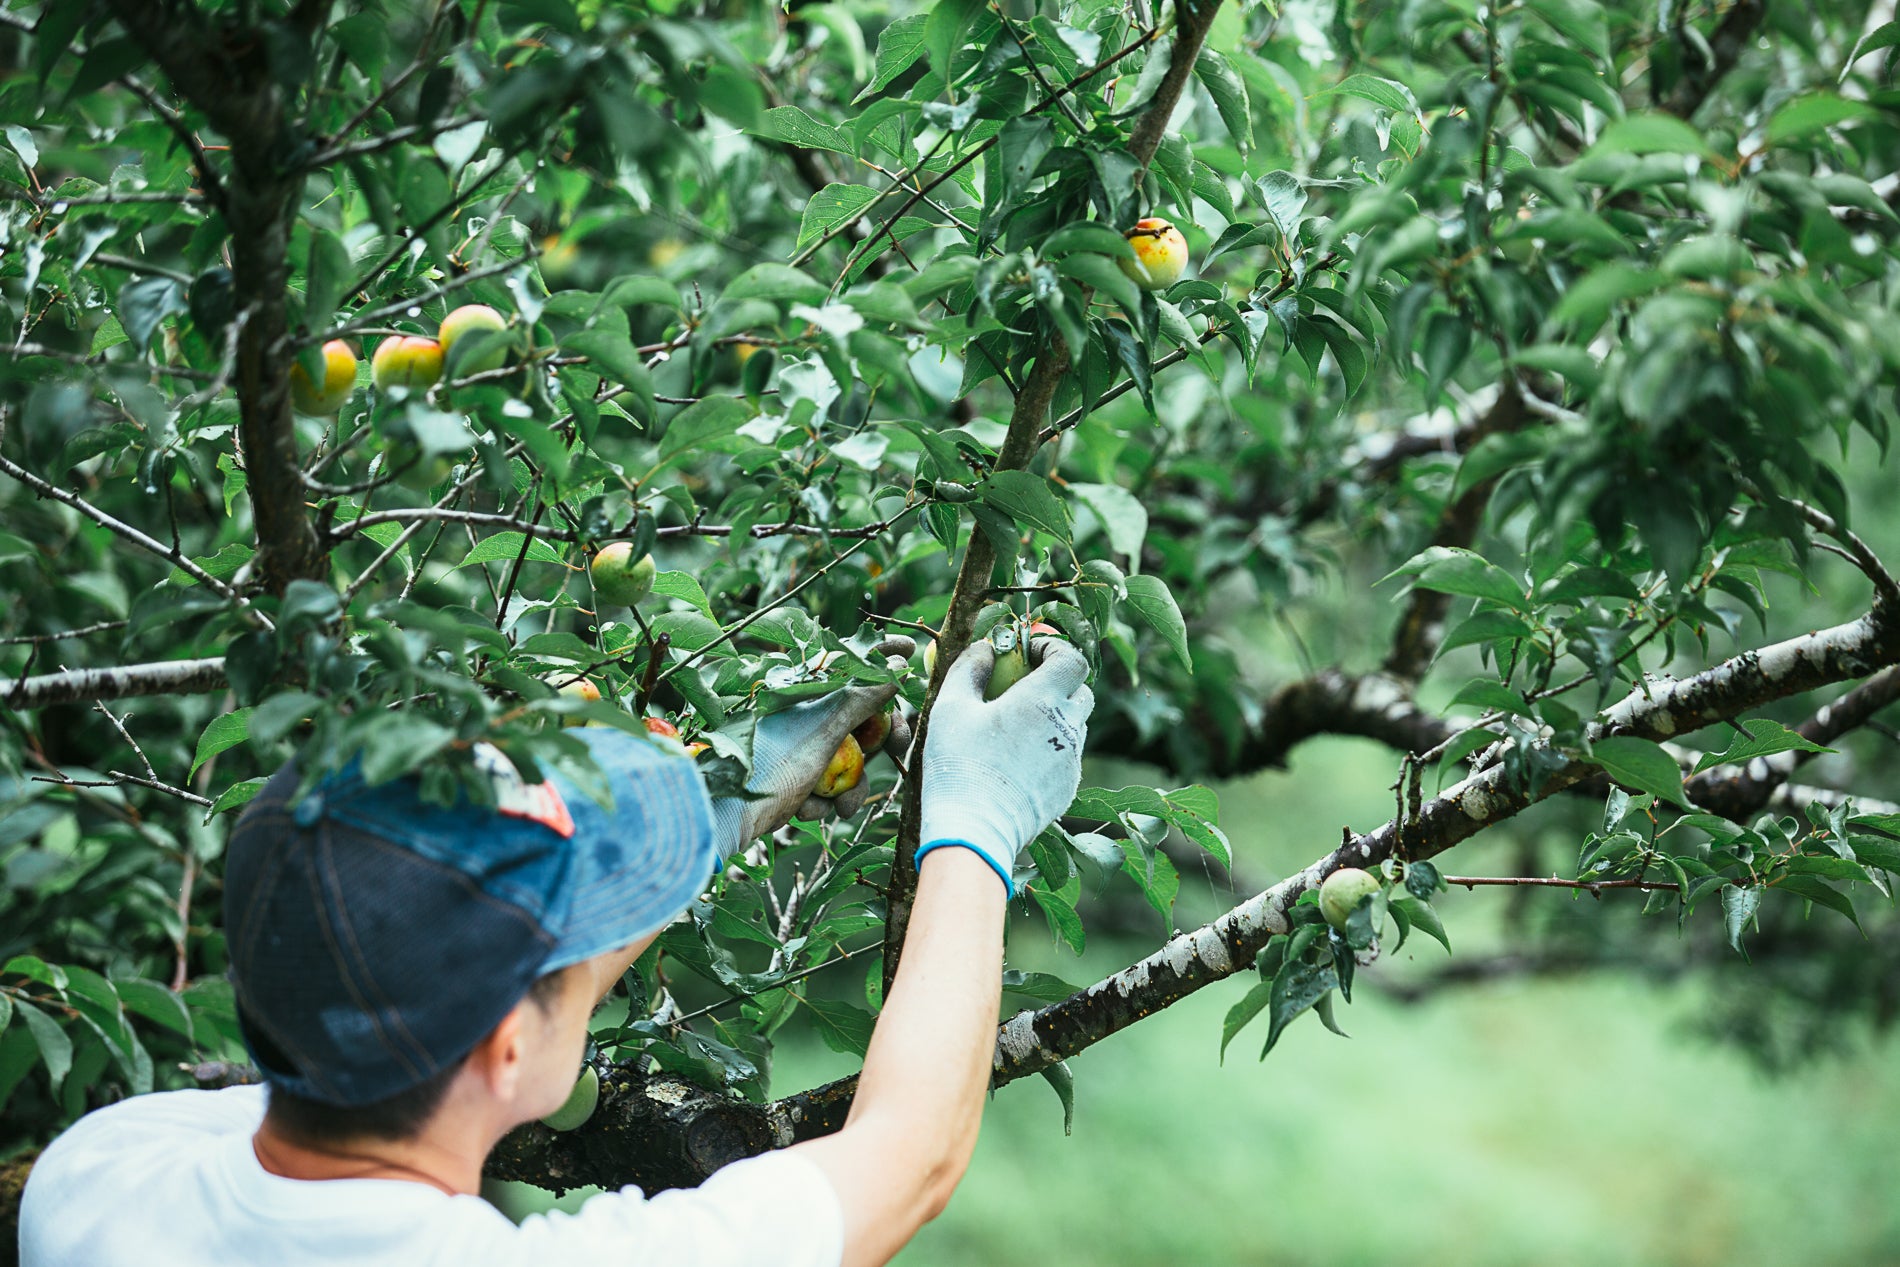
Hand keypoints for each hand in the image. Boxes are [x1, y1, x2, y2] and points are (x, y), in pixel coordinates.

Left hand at [710, 635, 914, 858]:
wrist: (725, 814)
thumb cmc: (770, 764)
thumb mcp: (823, 730)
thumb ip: (862, 699)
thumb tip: (897, 665)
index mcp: (806, 691)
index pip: (851, 660)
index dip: (882, 652)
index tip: (912, 649)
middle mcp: (806, 713)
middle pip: (862, 714)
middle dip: (883, 738)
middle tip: (898, 746)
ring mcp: (803, 744)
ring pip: (851, 757)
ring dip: (850, 787)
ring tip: (839, 807)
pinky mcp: (798, 775)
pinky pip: (828, 784)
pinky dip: (824, 802)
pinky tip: (806, 812)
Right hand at [916, 637, 1092, 893]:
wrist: (974, 832)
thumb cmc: (958, 766)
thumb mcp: (950, 708)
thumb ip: (969, 668)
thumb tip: (985, 649)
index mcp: (1042, 700)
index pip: (1072, 659)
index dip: (1054, 648)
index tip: (1027, 652)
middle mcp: (1066, 728)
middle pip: (1081, 690)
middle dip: (1058, 681)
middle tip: (1024, 685)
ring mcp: (1071, 761)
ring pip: (1076, 725)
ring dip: (1055, 715)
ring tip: (1017, 724)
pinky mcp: (1067, 788)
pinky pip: (1068, 756)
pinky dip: (1051, 747)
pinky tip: (1018, 759)